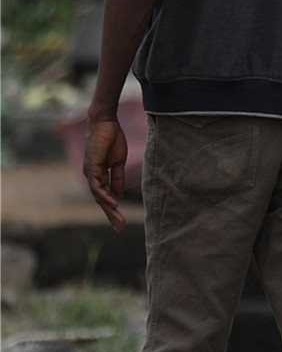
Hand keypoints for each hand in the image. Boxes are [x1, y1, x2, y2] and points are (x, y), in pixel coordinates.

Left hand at [83, 114, 128, 231]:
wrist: (106, 123)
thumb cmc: (112, 139)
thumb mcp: (118, 162)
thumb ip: (117, 177)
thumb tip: (118, 194)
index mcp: (100, 176)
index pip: (105, 197)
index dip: (112, 210)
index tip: (121, 222)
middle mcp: (92, 177)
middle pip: (101, 200)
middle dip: (111, 215)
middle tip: (120, 228)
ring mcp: (90, 173)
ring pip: (98, 196)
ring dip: (108, 208)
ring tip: (118, 219)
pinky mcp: (91, 167)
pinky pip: (96, 185)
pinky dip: (104, 195)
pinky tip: (113, 202)